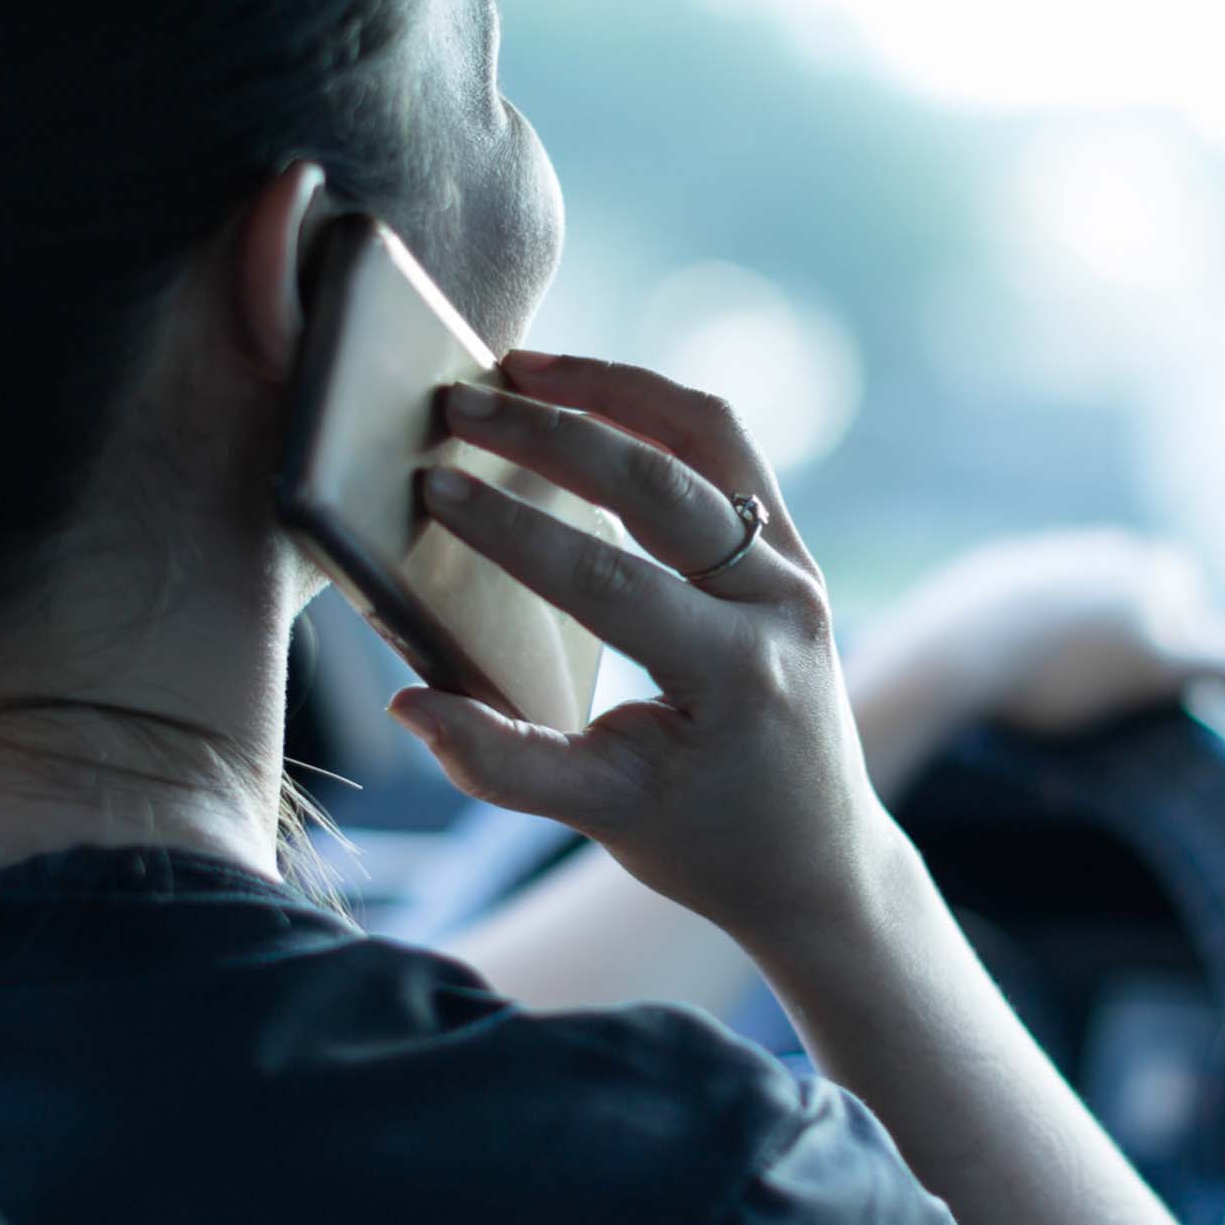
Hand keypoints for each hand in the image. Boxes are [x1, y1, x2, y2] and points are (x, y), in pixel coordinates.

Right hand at [385, 350, 916, 951]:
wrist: (816, 856)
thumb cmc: (708, 842)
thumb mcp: (606, 820)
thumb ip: (505, 767)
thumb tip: (409, 704)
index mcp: (739, 674)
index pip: (613, 581)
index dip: (515, 531)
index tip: (435, 485)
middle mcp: (782, 604)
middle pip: (664, 484)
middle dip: (554, 432)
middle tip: (461, 403)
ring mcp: (797, 568)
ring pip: (710, 436)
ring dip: (613, 390)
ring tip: (521, 368)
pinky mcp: (790, 551)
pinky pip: (725, 452)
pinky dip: (653, 410)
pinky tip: (580, 396)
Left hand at [843, 533, 1224, 796]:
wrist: (955, 656)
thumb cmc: (1063, 672)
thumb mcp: (1159, 669)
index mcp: (1132, 564)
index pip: (1178, 586)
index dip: (1176, 631)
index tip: (1152, 668)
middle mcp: (1087, 551)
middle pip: (1129, 583)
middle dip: (1129, 620)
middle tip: (1106, 678)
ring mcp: (1032, 563)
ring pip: (1076, 593)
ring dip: (1078, 626)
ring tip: (1059, 679)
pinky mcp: (983, 585)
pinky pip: (1022, 608)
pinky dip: (1028, 633)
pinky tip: (1014, 671)